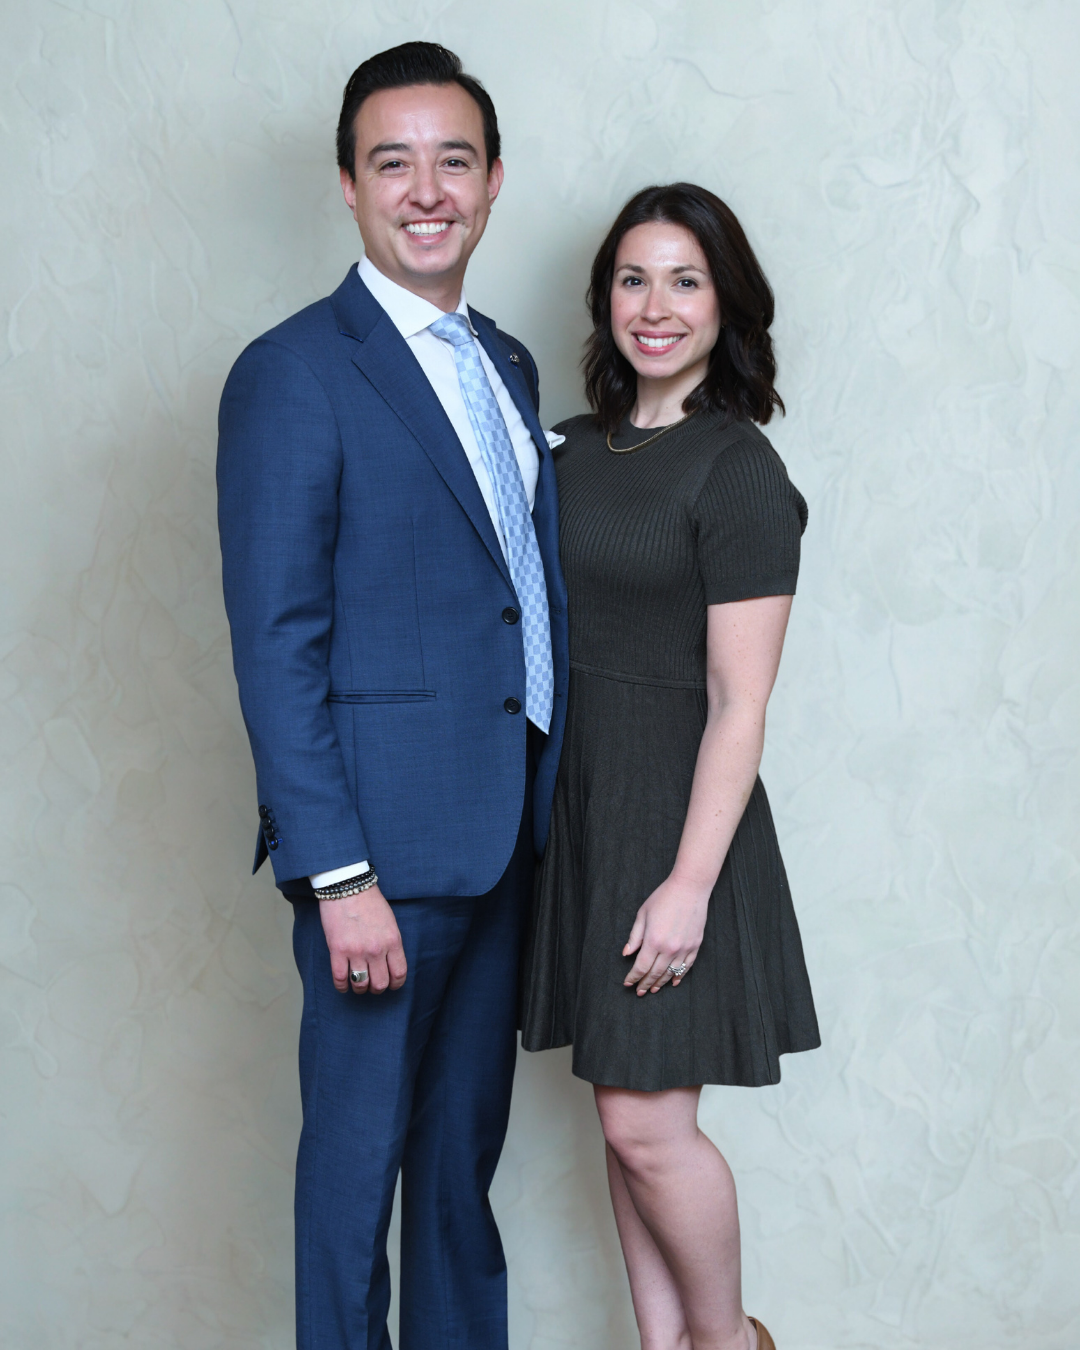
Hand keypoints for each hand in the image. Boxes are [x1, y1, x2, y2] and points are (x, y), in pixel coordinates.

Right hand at [319, 886, 406, 994]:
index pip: (399, 973)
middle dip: (377, 988)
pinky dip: (342, 987)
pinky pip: (340, 979)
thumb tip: (389, 963)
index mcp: (392, 941)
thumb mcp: (390, 922)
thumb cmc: (369, 902)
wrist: (347, 887)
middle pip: (380, 983)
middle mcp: (376, 949)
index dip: (396, 984)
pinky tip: (344, 986)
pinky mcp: (337, 950)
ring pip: (361, 984)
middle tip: (373, 984)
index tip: (391, 984)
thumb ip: (391, 943)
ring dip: (360, 989)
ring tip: (358, 984)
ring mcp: (356, 951)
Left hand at [623, 876, 709, 995]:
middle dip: (645, 984)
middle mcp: (669, 948)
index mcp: (653, 940)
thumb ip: (634, 936)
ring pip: (671, 973)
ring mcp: (684, 948)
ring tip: (653, 989)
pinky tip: (673, 982)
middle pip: (655, 973)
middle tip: (639, 991)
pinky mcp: (695, 945)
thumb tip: (627, 954)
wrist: (689, 888)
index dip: (633, 977)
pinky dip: (679, 976)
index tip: (627, 983)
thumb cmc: (663, 898)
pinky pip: (687, 966)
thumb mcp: (643, 914)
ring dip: (661, 983)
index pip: (641, 967)